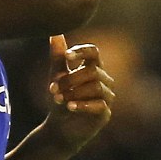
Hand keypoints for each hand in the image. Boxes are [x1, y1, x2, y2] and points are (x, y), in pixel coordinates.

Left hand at [44, 35, 114, 153]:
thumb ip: (58, 56)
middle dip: (71, 78)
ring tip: (58, 98)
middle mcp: (104, 80)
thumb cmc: (61, 98)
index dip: (82, 51)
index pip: (94, 52)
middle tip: (53, 87)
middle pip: (93, 71)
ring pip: (96, 87)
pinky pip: (99, 104)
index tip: (66, 56)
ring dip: (74, 92)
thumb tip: (54, 32)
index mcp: (93, 68)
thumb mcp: (56, 76)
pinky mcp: (105, 113)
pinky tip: (70, 106)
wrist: (59, 127)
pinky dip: (83, 104)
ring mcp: (107, 97)